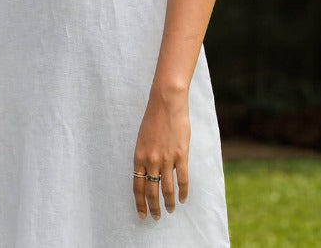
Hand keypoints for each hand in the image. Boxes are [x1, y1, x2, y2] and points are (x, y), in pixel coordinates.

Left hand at [132, 88, 189, 220]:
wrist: (166, 102)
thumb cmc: (154, 118)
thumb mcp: (142, 139)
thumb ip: (144, 157)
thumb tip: (148, 173)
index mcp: (138, 157)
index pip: (137, 187)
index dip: (140, 202)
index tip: (142, 213)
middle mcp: (150, 161)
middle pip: (151, 191)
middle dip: (153, 207)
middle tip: (155, 217)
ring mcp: (166, 159)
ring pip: (166, 188)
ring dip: (168, 203)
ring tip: (170, 211)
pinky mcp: (180, 155)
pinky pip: (182, 179)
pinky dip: (182, 192)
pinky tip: (182, 199)